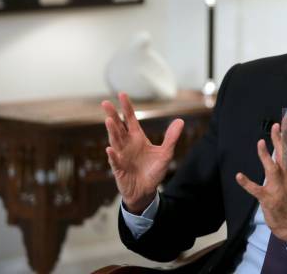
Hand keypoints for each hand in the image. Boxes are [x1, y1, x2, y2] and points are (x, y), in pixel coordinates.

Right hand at [102, 92, 183, 214]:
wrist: (146, 191)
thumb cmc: (153, 171)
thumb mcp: (166, 153)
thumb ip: (171, 138)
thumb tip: (180, 120)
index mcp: (137, 138)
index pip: (129, 119)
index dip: (126, 107)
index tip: (122, 94)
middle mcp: (127, 144)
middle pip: (118, 127)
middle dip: (112, 115)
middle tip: (105, 103)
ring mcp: (121, 155)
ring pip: (115, 140)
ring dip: (112, 131)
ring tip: (108, 120)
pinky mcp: (119, 169)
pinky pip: (115, 161)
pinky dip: (112, 155)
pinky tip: (110, 149)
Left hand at [236, 119, 286, 242]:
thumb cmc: (286, 198)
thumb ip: (284, 162)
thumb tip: (281, 146)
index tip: (286, 120)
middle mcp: (284, 177)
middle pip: (283, 155)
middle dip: (280, 140)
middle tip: (276, 125)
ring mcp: (276, 188)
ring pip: (272, 169)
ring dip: (265, 156)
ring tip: (260, 143)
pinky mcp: (267, 198)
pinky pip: (256, 190)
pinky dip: (247, 183)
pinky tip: (239, 176)